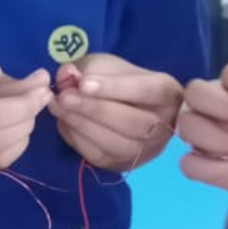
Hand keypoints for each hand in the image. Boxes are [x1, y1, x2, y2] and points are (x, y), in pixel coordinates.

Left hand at [47, 54, 181, 170]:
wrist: (121, 103)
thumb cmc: (117, 79)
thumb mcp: (106, 64)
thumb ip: (88, 68)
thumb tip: (67, 74)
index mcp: (168, 93)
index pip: (146, 91)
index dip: (115, 88)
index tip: (84, 83)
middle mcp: (164, 125)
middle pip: (133, 123)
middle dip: (95, 110)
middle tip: (65, 97)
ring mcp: (146, 149)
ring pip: (117, 144)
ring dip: (83, 125)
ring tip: (59, 107)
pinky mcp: (125, 164)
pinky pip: (100, 156)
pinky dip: (79, 138)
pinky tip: (64, 121)